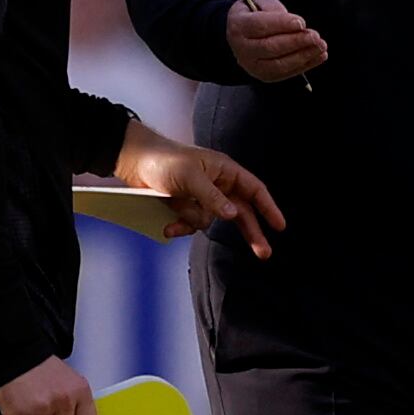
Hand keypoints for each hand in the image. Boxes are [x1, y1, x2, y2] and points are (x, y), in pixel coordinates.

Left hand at [113, 122, 285, 257]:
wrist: (133, 162)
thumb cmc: (164, 160)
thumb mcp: (190, 177)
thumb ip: (212, 197)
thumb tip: (233, 215)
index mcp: (224, 170)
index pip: (254, 189)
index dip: (268, 207)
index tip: (280, 226)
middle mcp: (217, 184)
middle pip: (241, 212)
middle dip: (250, 232)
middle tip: (263, 254)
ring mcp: (202, 197)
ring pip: (210, 221)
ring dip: (193, 222)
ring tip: (175, 216)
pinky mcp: (186, 206)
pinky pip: (191, 223)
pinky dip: (181, 226)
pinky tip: (168, 228)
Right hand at [226, 0, 325, 83]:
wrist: (242, 34)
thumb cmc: (254, 13)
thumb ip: (272, 5)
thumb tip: (291, 19)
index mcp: (238, 25)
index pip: (259, 25)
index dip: (281, 24)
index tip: (301, 22)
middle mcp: (242, 48)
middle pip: (270, 47)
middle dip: (295, 42)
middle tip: (315, 36)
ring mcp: (252, 64)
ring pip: (278, 64)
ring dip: (303, 55)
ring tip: (321, 46)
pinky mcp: (264, 75)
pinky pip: (286, 73)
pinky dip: (304, 65)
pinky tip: (318, 56)